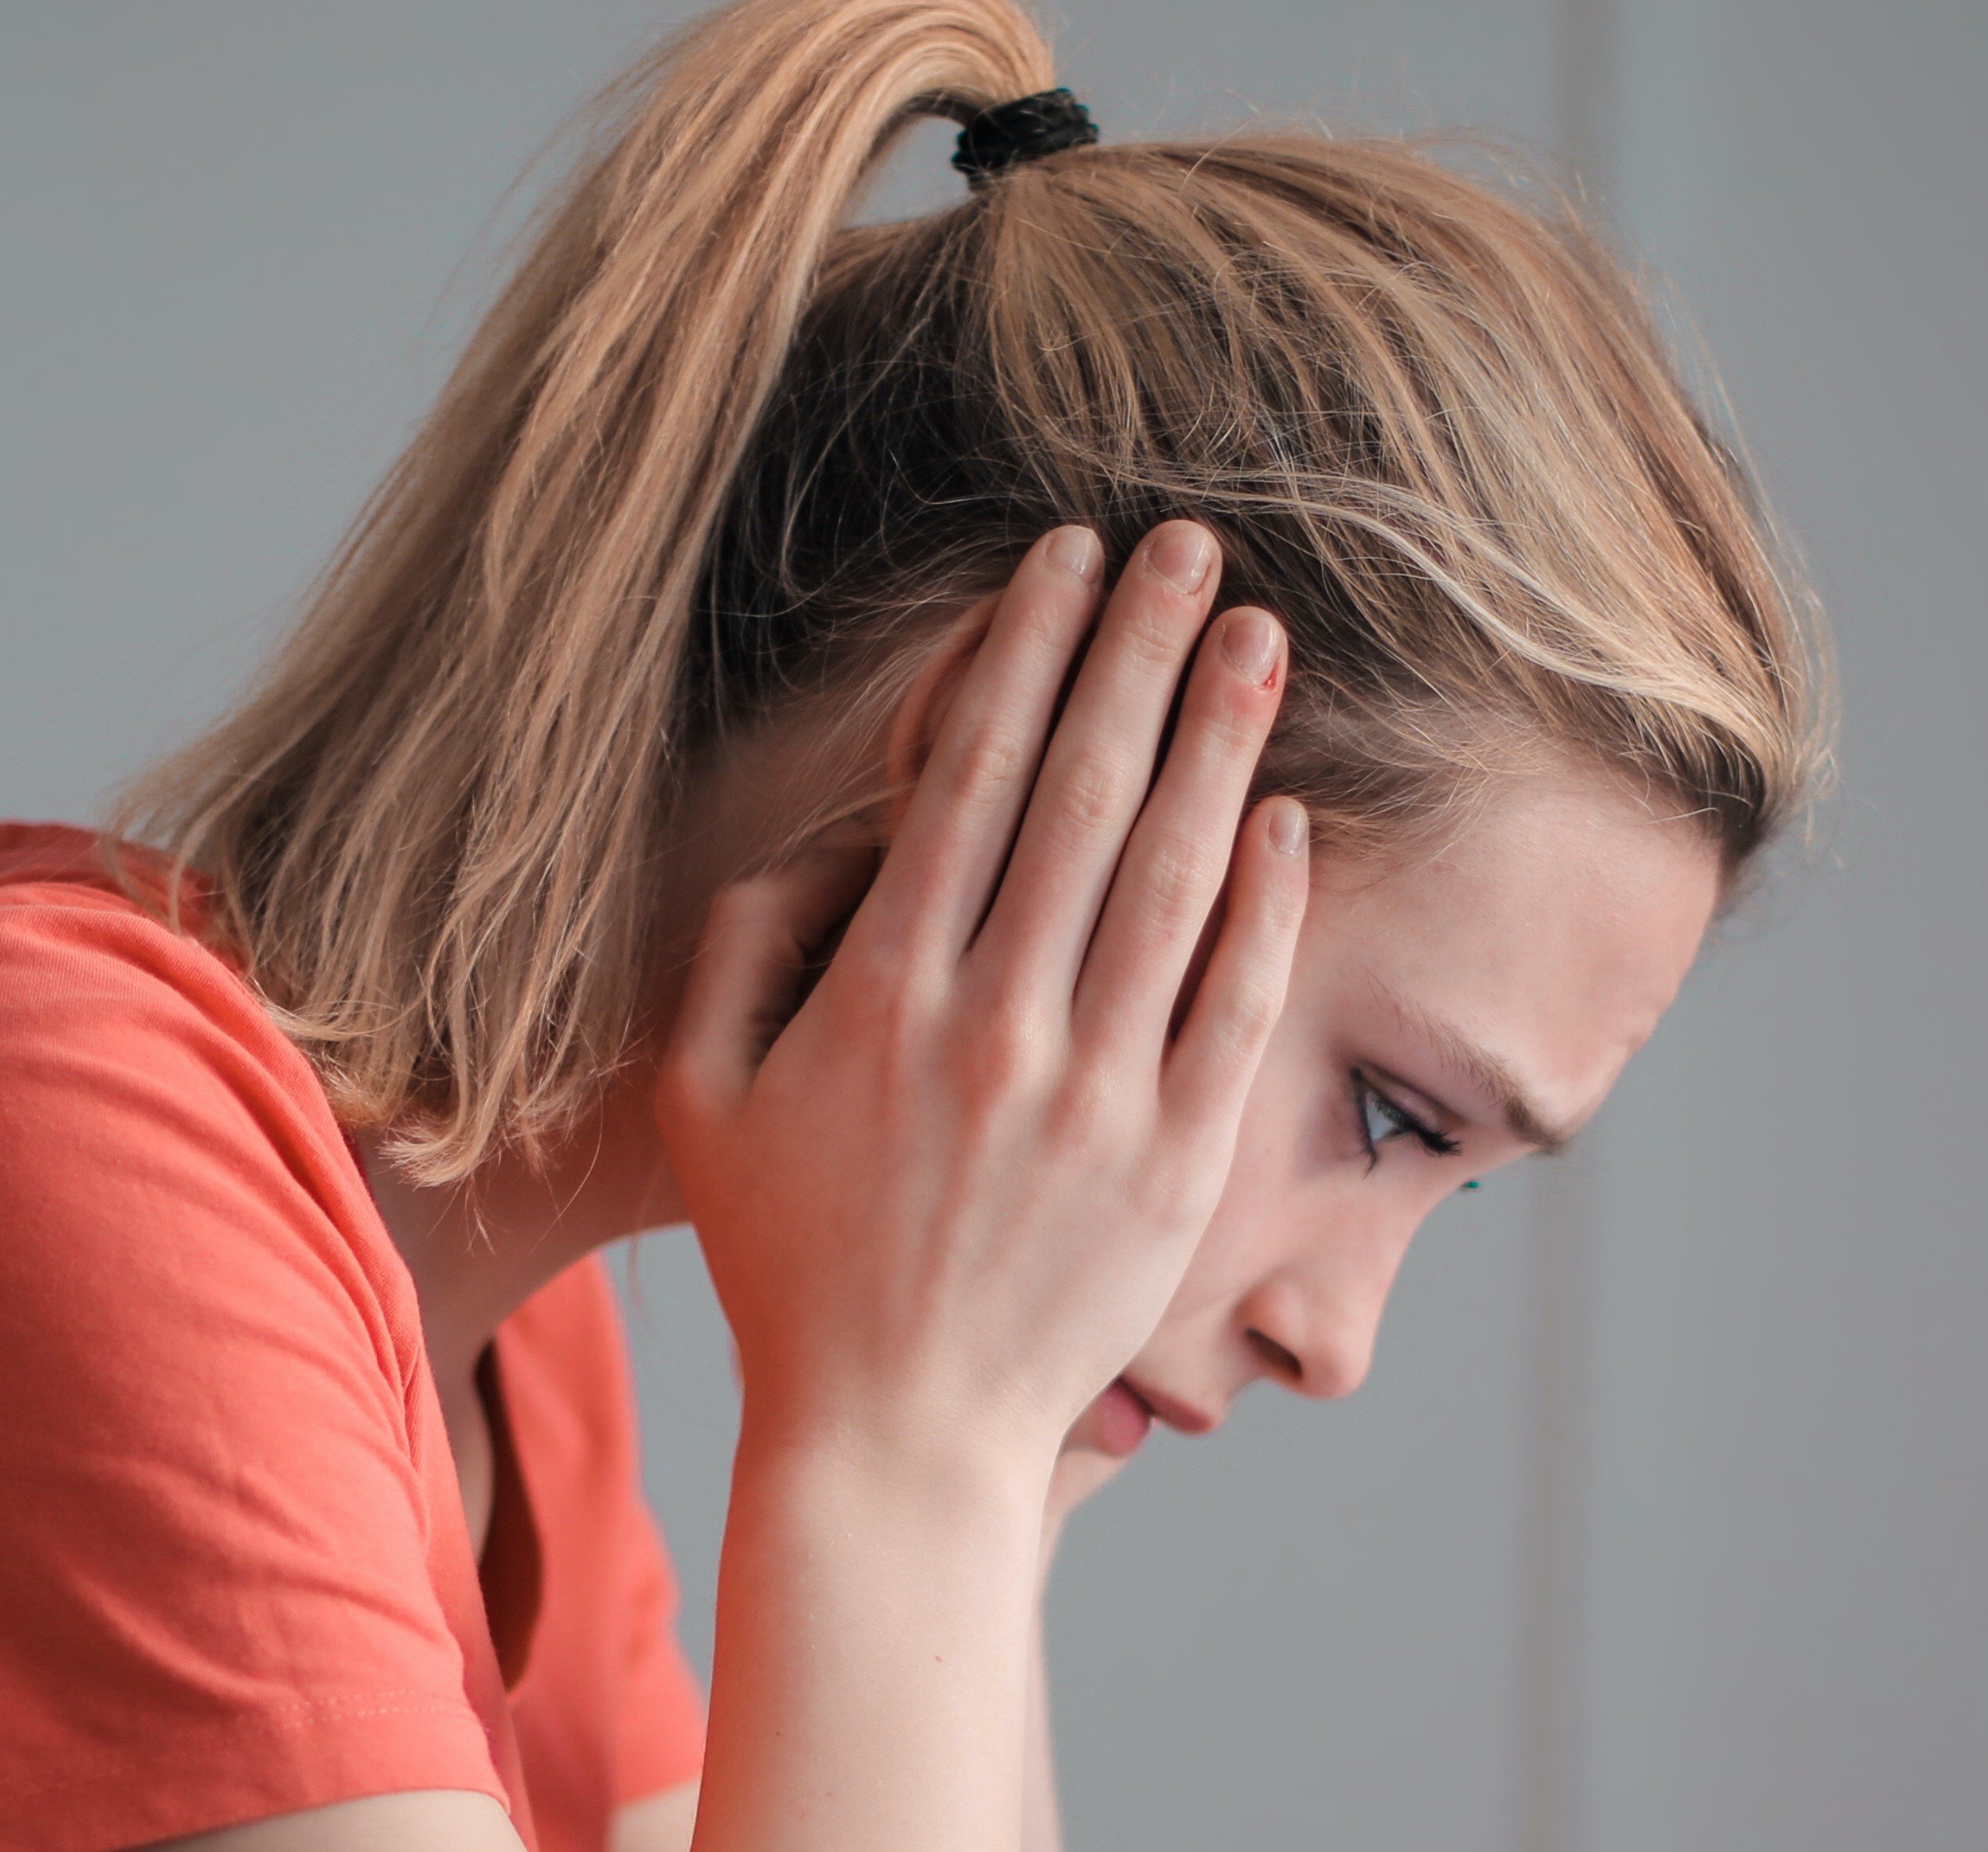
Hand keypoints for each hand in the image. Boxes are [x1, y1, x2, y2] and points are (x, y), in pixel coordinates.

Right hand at [654, 520, 1308, 1493]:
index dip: (1024, 653)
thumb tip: (830, 842)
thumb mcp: (700, 1098)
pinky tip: (1287, 813)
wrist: (894, 1440)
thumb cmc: (787, 1260)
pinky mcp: (1174, 1166)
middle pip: (1083, 795)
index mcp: (881, 995)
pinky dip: (1266, 905)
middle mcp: (996, 1027)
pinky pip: (1235, 1008)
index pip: (967, 778)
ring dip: (1220, 741)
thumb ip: (741, 950)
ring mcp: (1097, 1097)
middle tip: (1191, 546)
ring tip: (1260, 634)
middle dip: (1139, 652)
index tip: (1067, 559)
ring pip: (1171, 879)